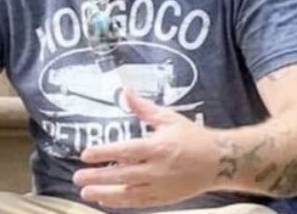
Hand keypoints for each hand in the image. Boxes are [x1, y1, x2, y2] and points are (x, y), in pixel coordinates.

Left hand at [73, 90, 219, 207]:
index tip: (86, 154)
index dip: (105, 153)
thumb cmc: (193, 137)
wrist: (219, 162)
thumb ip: (144, 108)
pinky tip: (105, 201)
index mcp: (158, 147)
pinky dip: (121, 203)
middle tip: (77, 177)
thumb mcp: (169, 118)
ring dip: (105, 194)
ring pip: (128, 193)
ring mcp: (160, 186)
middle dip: (98, 177)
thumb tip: (125, 92)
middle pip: (123, 175)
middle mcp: (157, 169)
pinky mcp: (164, 198)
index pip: (126, 151)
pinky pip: (139, 203)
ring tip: (85, 193)